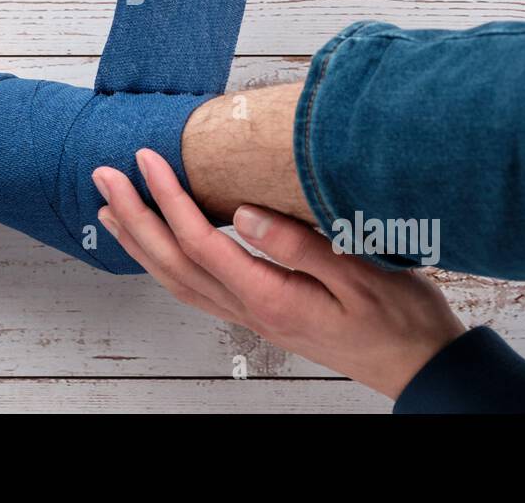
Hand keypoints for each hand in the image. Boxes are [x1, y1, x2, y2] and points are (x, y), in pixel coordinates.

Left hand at [93, 148, 465, 399]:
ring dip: (140, 242)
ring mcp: (252, 317)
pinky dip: (165, 264)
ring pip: (178, 281)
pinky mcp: (261, 314)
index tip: (148, 160)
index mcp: (272, 296)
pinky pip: (196, 289)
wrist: (420, 364)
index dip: (168, 199)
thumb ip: (299, 244)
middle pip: (174, 262)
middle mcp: (252, 311)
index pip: (202, 241)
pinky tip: (157, 247)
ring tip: (110, 210)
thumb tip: (242, 213)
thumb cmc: (399, 318)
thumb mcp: (360, 273)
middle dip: (134, 216)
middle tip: (104, 176)